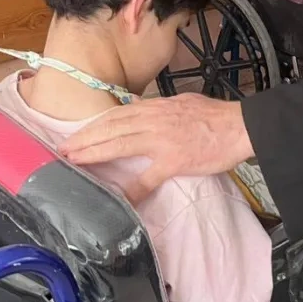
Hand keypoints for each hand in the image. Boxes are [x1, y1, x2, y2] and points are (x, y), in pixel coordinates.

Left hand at [58, 93, 251, 203]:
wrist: (240, 126)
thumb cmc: (215, 115)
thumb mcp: (181, 103)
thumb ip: (159, 109)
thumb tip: (142, 112)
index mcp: (154, 107)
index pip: (115, 115)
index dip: (93, 126)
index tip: (76, 135)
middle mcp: (152, 120)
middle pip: (110, 128)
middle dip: (84, 139)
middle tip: (63, 150)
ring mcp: (161, 140)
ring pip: (119, 144)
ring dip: (94, 154)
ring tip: (74, 162)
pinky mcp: (173, 161)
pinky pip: (147, 178)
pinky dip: (131, 190)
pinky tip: (117, 198)